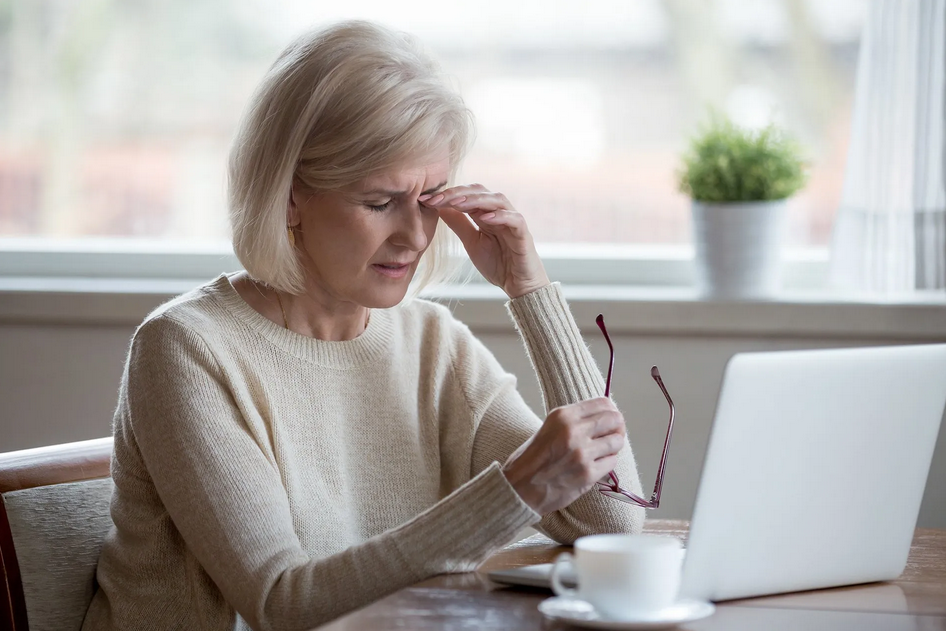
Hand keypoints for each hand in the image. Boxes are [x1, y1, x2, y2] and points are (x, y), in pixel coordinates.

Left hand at [420, 184, 549, 298]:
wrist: (518, 286)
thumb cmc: (498, 263)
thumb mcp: (471, 242)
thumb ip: (459, 224)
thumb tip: (440, 207)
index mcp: (486, 214)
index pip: (466, 195)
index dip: (447, 195)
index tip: (425, 199)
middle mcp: (500, 213)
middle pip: (480, 191)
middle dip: (457, 193)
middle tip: (437, 198)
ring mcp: (513, 221)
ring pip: (497, 200)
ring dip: (476, 199)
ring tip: (457, 203)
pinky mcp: (524, 234)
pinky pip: (514, 219)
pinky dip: (501, 216)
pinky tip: (485, 218)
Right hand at [502, 398, 625, 514]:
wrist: (520, 488)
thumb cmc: (533, 458)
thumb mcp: (549, 427)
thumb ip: (575, 421)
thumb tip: (603, 417)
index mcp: (563, 416)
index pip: (602, 403)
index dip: (611, 410)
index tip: (610, 418)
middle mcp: (574, 431)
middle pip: (614, 420)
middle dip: (617, 427)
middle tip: (613, 434)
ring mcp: (582, 453)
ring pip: (617, 441)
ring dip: (614, 446)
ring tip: (604, 450)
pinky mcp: (588, 474)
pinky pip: (612, 462)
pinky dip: (608, 462)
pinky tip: (596, 464)